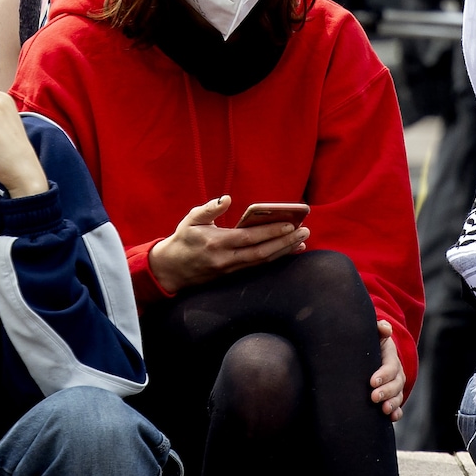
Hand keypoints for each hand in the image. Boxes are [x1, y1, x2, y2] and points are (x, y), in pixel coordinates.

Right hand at [148, 195, 307, 292]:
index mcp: (216, 243)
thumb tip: (227, 199)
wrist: (170, 270)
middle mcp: (226, 259)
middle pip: (262, 253)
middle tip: (304, 232)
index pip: (249, 238)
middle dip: (285, 242)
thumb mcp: (191, 220)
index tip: (290, 225)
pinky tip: (287, 252)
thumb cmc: (183, 240)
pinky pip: (258, 267)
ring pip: (262, 262)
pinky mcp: (232, 276)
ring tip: (302, 242)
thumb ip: (209, 209)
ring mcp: (230, 270)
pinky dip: (275, 259)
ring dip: (284, 252)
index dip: (271, 232)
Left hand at [370, 319, 405, 419]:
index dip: (383, 375)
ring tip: (384, 410)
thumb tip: (385, 328)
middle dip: (386, 392)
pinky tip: (391, 418)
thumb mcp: (375, 333)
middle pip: (395, 384)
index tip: (372, 382)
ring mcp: (395, 386)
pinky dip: (396, 413)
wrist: (374, 354)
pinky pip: (397, 406)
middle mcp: (396, 373)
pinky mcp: (392, 397)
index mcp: (390, 358)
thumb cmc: (372, 343)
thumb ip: (379, 328)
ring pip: (398, 396)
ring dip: (392, 404)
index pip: (390, 367)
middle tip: (374, 397)